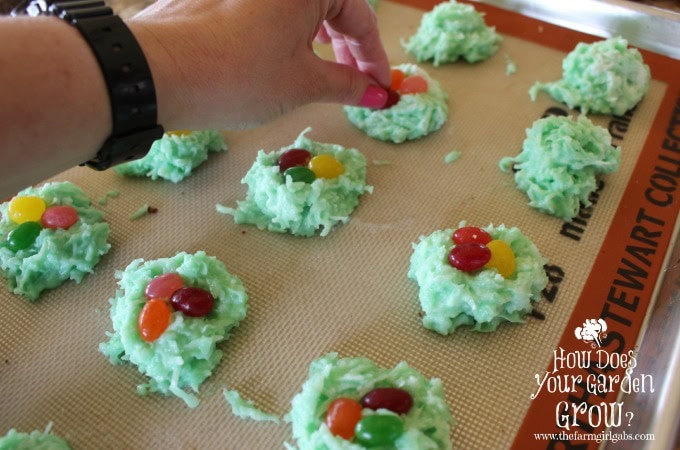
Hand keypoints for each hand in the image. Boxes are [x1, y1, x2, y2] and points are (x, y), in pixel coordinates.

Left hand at [129, 0, 390, 129]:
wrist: (157, 70)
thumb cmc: (238, 74)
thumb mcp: (302, 83)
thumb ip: (347, 84)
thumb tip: (378, 93)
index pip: (361, 18)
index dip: (375, 59)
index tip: (382, 90)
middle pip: (333, 7)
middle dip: (349, 49)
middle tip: (356, 86)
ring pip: (301, 7)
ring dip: (320, 41)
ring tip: (321, 74)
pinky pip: (271, 8)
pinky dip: (288, 33)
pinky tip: (284, 59)